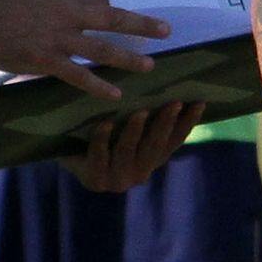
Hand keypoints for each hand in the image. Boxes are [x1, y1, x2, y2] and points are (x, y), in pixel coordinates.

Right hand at [0, 0, 167, 99]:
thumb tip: (85, 4)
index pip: (99, 1)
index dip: (109, 12)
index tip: (115, 21)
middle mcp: (66, 14)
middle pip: (113, 18)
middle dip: (142, 25)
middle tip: (166, 31)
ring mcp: (58, 39)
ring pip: (103, 48)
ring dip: (129, 58)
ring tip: (150, 66)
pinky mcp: (46, 61)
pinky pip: (79, 75)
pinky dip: (99, 86)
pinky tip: (116, 95)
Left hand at [61, 100, 202, 189]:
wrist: (63, 152)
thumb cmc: (100, 132)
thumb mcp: (126, 125)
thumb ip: (147, 114)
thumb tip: (171, 81)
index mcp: (152, 161)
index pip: (175, 141)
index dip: (188, 123)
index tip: (198, 102)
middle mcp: (139, 174)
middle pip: (155, 146)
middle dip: (165, 123)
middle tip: (173, 102)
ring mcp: (117, 180)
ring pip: (129, 151)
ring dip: (135, 131)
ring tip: (140, 111)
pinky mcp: (95, 180)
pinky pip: (100, 155)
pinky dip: (102, 139)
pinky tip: (105, 123)